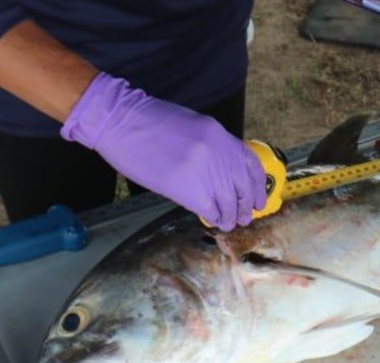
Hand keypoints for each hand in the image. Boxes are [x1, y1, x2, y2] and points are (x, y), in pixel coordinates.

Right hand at [61, 72, 266, 231]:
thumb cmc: (150, 121)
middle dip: (246, 205)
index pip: (250, 164)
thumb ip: (213, 147)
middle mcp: (218, 153)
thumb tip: (223, 171)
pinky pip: (210, 210)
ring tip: (229, 223)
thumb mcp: (193, 126)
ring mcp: (204, 171)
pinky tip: (213, 221)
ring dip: (230, 216)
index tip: (257, 198)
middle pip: (242, 187)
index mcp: (220, 135)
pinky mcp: (188, 189)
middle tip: (245, 216)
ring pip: (228, 203)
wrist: (122, 121)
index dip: (257, 186)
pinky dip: (214, 218)